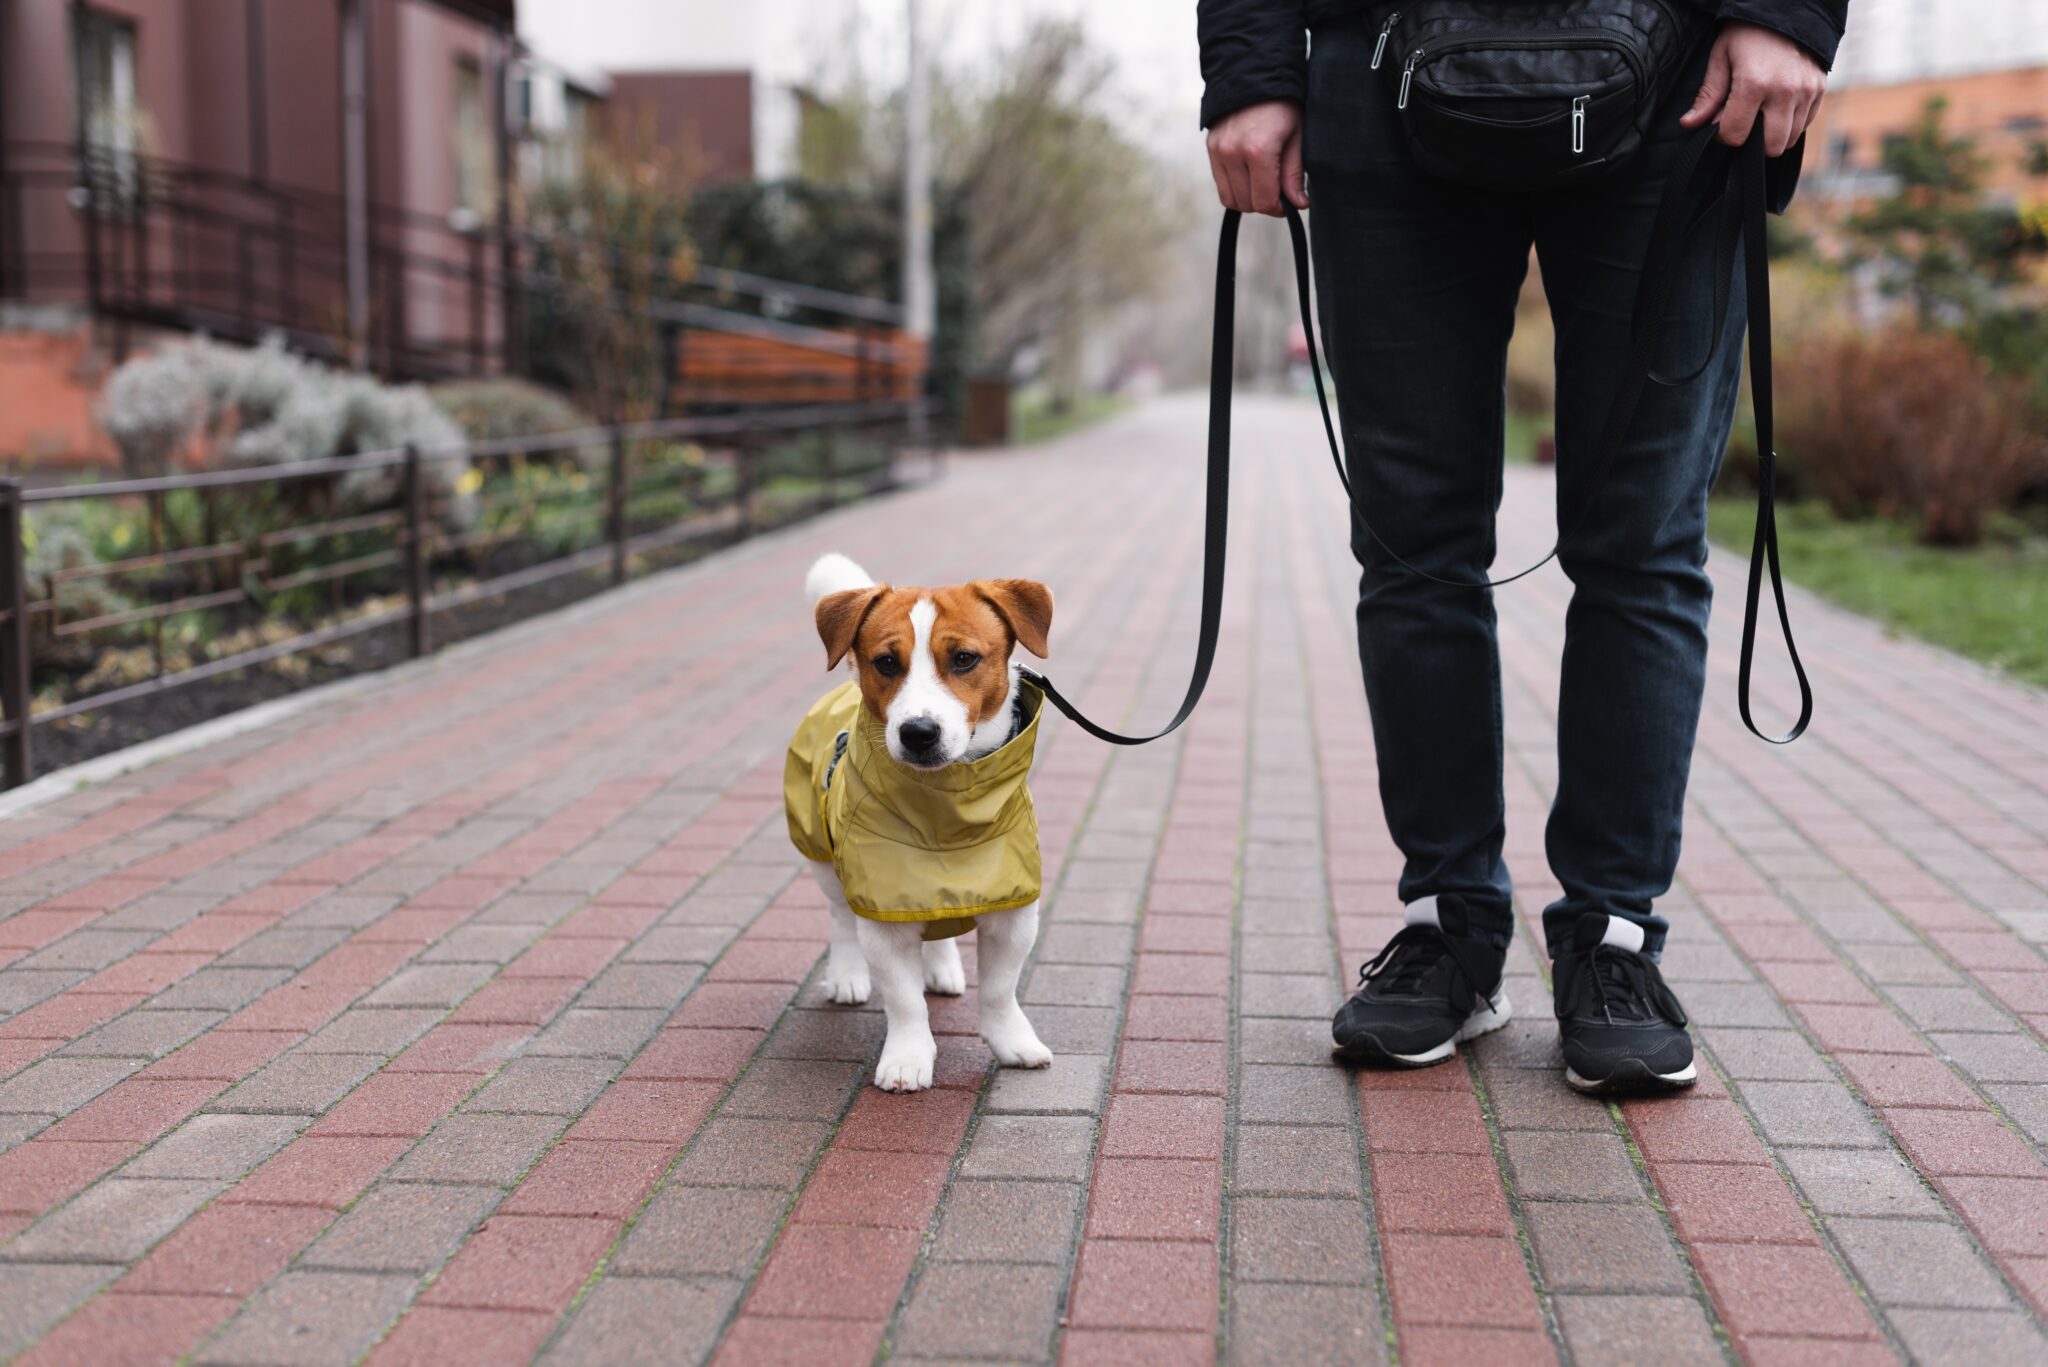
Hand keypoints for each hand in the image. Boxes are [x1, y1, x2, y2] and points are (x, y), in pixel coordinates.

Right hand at [1206, 100, 1307, 215]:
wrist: (1254, 74)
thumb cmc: (1283, 105)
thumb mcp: (1297, 136)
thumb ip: (1294, 174)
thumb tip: (1298, 204)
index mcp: (1258, 150)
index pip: (1262, 201)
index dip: (1277, 209)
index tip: (1288, 203)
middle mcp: (1232, 153)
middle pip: (1246, 203)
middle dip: (1264, 204)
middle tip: (1279, 194)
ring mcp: (1218, 151)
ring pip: (1230, 198)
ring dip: (1248, 199)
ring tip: (1264, 185)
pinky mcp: (1211, 148)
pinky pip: (1221, 184)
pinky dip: (1236, 187)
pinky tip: (1251, 175)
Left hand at [1681, 22, 1826, 156]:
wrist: (1787, 9)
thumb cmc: (1748, 32)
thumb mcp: (1721, 57)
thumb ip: (1708, 95)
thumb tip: (1690, 124)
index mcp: (1754, 83)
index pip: (1735, 135)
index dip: (1724, 135)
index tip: (1722, 123)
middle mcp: (1785, 90)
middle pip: (1770, 147)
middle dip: (1753, 144)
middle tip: (1744, 124)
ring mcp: (1807, 91)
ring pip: (1790, 139)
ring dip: (1773, 135)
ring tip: (1761, 114)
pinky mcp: (1820, 88)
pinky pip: (1806, 124)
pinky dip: (1791, 124)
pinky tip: (1778, 107)